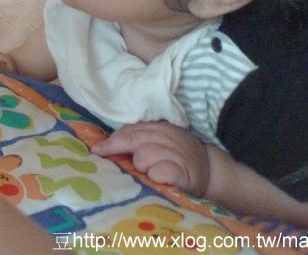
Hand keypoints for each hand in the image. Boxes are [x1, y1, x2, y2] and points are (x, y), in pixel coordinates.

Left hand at [92, 121, 209, 195]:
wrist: (212, 173)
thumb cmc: (178, 159)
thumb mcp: (160, 143)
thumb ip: (138, 141)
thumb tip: (103, 147)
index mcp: (158, 128)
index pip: (129, 131)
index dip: (111, 142)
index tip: (96, 151)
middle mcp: (167, 137)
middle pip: (133, 140)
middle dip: (120, 152)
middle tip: (118, 164)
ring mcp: (176, 153)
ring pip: (143, 156)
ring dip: (141, 166)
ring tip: (149, 173)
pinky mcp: (184, 172)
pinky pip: (160, 171)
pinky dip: (155, 175)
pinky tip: (157, 179)